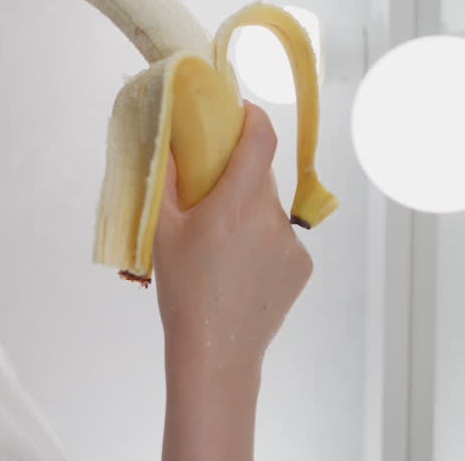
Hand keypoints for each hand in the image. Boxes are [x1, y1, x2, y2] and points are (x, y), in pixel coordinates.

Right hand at [152, 98, 313, 381]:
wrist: (216, 353)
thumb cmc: (183, 292)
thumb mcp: (163, 233)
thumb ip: (164, 180)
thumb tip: (166, 141)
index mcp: (235, 204)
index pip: (261, 139)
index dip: (253, 116)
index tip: (238, 111)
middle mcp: (270, 218)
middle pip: (259, 176)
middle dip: (236, 175)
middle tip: (208, 193)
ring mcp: (291, 243)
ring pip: (268, 209)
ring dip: (247, 213)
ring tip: (220, 246)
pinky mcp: (302, 267)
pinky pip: (280, 239)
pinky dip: (261, 242)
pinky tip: (238, 269)